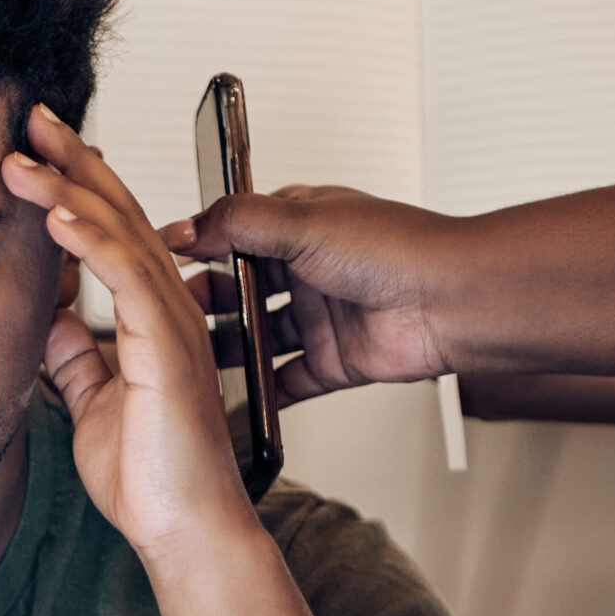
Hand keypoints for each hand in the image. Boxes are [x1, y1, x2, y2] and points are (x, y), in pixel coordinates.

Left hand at [2, 106, 247, 560]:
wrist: (182, 529)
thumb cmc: (151, 475)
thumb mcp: (91, 399)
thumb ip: (73, 353)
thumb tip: (45, 315)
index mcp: (151, 315)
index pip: (112, 228)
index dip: (75, 181)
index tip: (33, 148)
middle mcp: (168, 307)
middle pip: (119, 212)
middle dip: (73, 159)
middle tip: (31, 117)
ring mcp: (172, 324)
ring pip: (120, 233)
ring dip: (70, 188)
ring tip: (25, 154)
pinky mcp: (167, 349)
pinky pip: (128, 279)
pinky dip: (91, 241)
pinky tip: (57, 214)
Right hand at [163, 187, 461, 402]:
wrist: (453, 302)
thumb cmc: (398, 250)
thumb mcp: (302, 220)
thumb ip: (237, 222)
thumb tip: (185, 227)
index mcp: (301, 225)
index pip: (235, 234)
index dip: (199, 248)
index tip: (162, 262)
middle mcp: (309, 270)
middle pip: (240, 288)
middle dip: (205, 300)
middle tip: (170, 313)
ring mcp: (321, 317)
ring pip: (258, 337)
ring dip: (227, 346)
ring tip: (189, 355)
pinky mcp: (334, 361)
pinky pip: (289, 381)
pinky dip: (263, 391)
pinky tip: (235, 396)